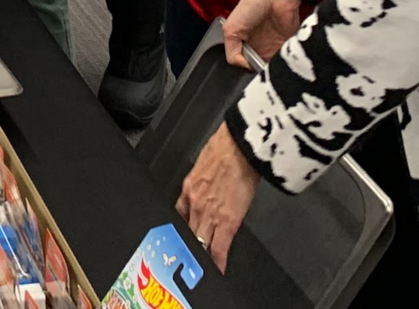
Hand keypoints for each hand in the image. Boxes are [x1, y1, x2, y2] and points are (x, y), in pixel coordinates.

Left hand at [177, 125, 260, 272]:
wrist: (240, 146)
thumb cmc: (227, 149)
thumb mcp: (204, 163)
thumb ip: (202, 180)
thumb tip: (207, 185)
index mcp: (189, 188)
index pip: (180, 215)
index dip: (179, 230)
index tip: (177, 240)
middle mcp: (195, 203)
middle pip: (187, 232)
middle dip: (184, 248)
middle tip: (180, 265)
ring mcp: (210, 213)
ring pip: (200, 242)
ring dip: (199, 258)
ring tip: (196, 272)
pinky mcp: (228, 220)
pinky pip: (219, 247)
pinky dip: (217, 262)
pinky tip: (217, 271)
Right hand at [224, 0, 304, 67]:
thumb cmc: (250, 7)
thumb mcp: (230, 30)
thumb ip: (232, 52)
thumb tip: (243, 67)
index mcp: (243, 45)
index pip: (242, 65)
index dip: (243, 70)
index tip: (245, 71)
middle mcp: (258, 48)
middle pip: (258, 70)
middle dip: (258, 74)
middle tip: (258, 73)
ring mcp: (273, 48)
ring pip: (272, 69)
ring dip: (270, 71)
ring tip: (268, 69)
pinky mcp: (288, 47)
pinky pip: (285, 62)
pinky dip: (282, 66)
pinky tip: (278, 65)